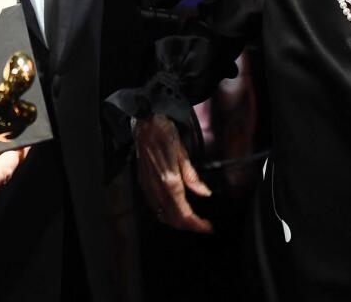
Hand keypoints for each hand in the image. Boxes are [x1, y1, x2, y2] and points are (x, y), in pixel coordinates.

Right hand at [134, 115, 212, 233]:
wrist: (143, 122)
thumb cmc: (164, 132)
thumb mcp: (183, 152)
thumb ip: (192, 176)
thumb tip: (204, 193)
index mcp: (169, 180)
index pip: (184, 213)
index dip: (197, 225)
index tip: (208, 228)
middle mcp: (156, 187)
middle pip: (172, 219)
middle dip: (189, 226)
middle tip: (202, 225)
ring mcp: (147, 186)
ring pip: (161, 215)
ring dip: (177, 221)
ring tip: (191, 219)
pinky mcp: (142, 183)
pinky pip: (154, 206)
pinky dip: (165, 213)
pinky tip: (174, 207)